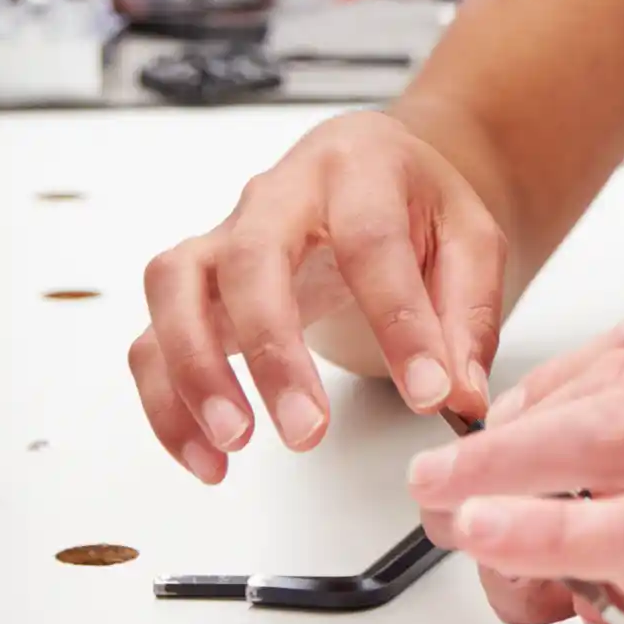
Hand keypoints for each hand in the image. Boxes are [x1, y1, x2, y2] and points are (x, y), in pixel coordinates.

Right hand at [128, 109, 504, 481]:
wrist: (368, 166)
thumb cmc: (414, 203)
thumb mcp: (470, 238)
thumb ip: (467, 316)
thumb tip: (457, 397)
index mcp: (358, 168)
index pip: (371, 241)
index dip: (399, 322)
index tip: (428, 393)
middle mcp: (276, 193)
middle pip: (251, 259)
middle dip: (273, 353)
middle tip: (306, 431)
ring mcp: (223, 235)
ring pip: (175, 288)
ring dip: (194, 371)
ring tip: (234, 444)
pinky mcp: (192, 283)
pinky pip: (153, 337)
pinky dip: (166, 402)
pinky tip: (207, 457)